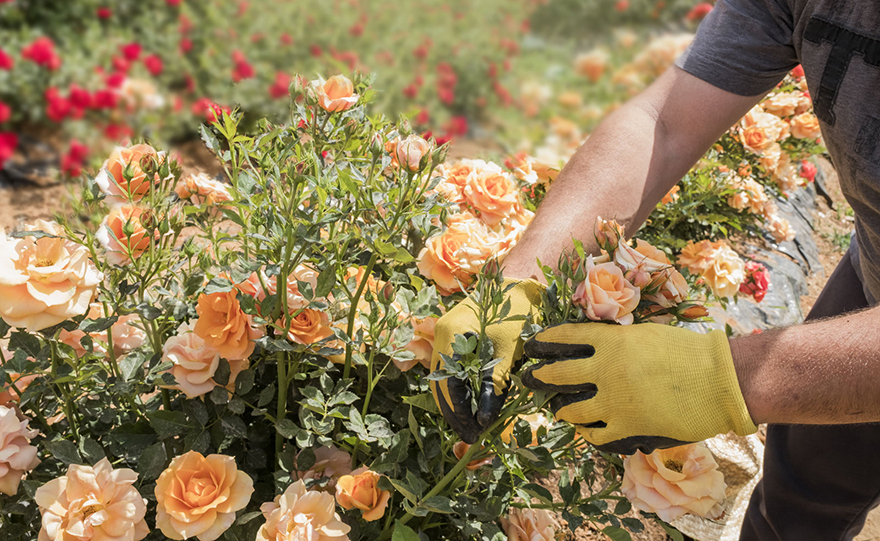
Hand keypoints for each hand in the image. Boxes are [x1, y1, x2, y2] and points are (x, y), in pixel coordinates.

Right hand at [430, 278, 544, 443]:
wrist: (521, 285)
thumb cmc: (517, 314)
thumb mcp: (507, 352)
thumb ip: (494, 385)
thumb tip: (485, 419)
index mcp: (451, 334)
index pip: (448, 383)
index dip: (459, 411)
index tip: (473, 432)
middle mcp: (441, 334)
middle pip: (440, 383)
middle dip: (454, 412)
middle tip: (471, 436)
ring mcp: (445, 335)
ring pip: (444, 378)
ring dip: (456, 403)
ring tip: (472, 425)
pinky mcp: (454, 338)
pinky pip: (450, 369)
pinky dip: (459, 388)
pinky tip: (472, 404)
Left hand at [521, 322, 756, 453]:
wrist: (718, 380)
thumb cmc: (688, 351)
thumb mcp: (646, 334)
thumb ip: (617, 341)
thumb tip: (597, 345)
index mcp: (611, 341)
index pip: (565, 338)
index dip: (544, 341)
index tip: (532, 344)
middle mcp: (605, 370)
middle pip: (558, 374)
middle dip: (538, 376)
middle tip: (530, 376)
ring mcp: (613, 401)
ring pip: (570, 409)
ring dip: (560, 408)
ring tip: (557, 408)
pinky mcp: (626, 427)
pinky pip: (595, 435)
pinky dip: (587, 432)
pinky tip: (585, 430)